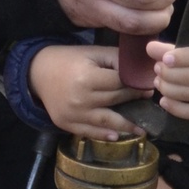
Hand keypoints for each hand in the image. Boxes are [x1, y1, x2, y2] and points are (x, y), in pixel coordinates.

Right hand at [29, 43, 143, 137]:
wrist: (38, 72)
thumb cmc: (70, 59)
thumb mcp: (93, 53)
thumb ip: (116, 59)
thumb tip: (140, 70)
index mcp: (88, 77)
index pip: (119, 83)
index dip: (136, 85)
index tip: (149, 86)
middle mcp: (81, 99)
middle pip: (114, 101)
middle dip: (134, 102)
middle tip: (150, 103)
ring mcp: (73, 114)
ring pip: (105, 122)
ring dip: (125, 127)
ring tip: (143, 130)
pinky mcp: (66, 124)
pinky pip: (88, 132)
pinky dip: (103, 135)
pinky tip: (116, 136)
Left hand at [150, 38, 188, 122]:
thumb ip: (176, 49)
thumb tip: (150, 48)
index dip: (181, 58)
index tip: (164, 59)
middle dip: (169, 74)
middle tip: (157, 69)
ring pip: (188, 94)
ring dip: (168, 88)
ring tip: (158, 82)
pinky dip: (173, 107)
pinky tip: (164, 100)